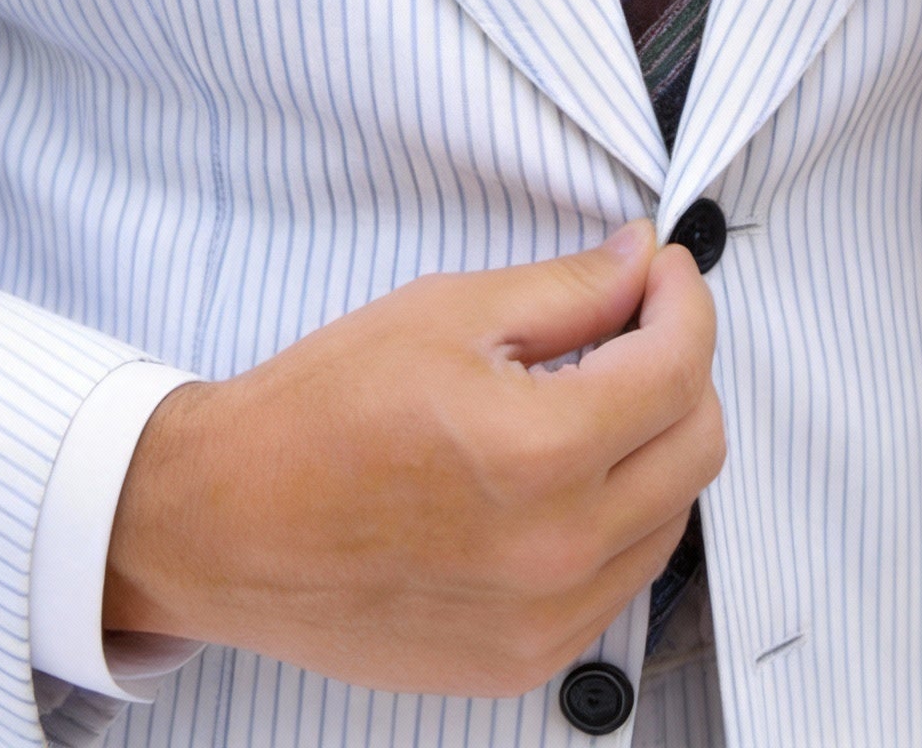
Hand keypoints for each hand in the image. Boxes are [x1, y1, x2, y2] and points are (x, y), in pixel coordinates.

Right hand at [103, 223, 722, 694]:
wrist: (223, 523)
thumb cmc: (318, 413)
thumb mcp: (448, 312)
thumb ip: (569, 288)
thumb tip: (642, 261)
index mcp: (538, 453)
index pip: (681, 367)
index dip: (685, 300)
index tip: (663, 272)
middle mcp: (554, 550)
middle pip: (699, 444)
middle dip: (685, 366)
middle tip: (637, 323)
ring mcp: (542, 621)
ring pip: (671, 516)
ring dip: (658, 444)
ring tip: (597, 397)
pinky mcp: (523, 660)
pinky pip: (621, 580)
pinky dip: (620, 515)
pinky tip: (569, 474)